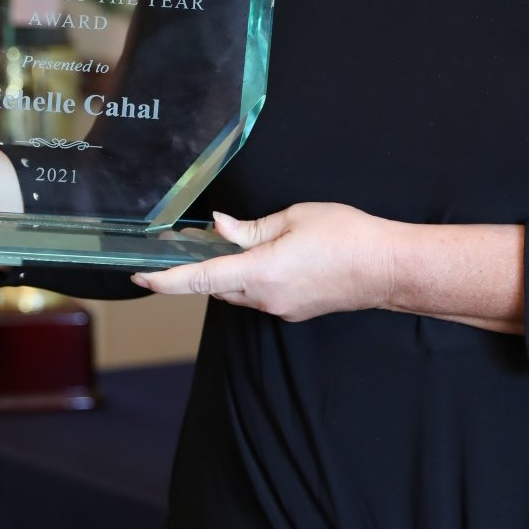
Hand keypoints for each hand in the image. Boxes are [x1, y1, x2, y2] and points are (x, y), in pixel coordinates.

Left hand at [133, 203, 395, 321]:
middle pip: (217, 287)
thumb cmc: (347, 236)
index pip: (202, 279)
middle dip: (204, 268)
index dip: (167, 279)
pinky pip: (261, 295)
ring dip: (232, 272)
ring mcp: (281, 309)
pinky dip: (254, 278)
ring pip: (239, 292)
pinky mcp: (295, 310)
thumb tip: (220, 227)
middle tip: (196, 243)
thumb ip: (251, 228)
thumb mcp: (294, 217)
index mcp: (262, 271)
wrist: (386, 268)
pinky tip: (270, 256)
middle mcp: (266, 298)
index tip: (142, 276)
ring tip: (241, 244)